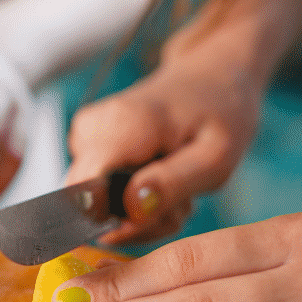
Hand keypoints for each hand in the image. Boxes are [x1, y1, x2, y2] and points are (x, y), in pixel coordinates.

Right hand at [66, 29, 266, 243]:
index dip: (113, 222)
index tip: (156, 219)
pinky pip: (96, 195)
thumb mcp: (215, 157)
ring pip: (92, 206)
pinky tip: (159, 183)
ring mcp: (82, 137)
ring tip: (175, 191)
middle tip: (180, 205)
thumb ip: (172, 184)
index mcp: (121, 128)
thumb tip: (130, 210)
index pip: (83, 193)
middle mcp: (90, 131)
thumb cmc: (218, 113)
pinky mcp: (84, 145)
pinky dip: (130, 202)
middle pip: (87, 207)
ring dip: (137, 214)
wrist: (209, 78)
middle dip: (133, 222)